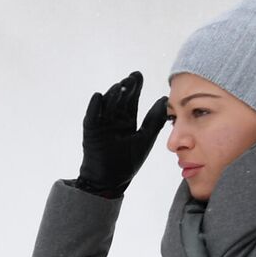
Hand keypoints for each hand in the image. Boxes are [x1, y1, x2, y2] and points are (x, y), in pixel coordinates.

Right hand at [75, 71, 169, 197]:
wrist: (111, 180)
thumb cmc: (128, 163)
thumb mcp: (145, 138)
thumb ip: (154, 120)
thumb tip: (164, 100)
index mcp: (126, 121)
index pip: (130, 101)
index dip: (134, 88)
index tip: (138, 76)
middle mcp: (113, 120)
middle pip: (119, 100)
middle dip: (124, 88)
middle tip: (131, 78)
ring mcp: (101, 125)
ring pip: (106, 105)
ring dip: (112, 95)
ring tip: (119, 86)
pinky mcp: (91, 132)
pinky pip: (91, 117)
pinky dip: (94, 107)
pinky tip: (98, 97)